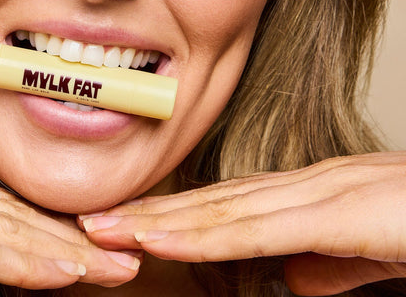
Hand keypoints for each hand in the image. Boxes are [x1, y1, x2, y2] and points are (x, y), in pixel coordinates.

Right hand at [0, 143, 139, 295]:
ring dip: (67, 252)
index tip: (95, 252)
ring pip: (7, 229)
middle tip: (129, 257)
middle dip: (77, 242)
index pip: (2, 216)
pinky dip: (22, 260)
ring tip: (118, 268)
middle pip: (18, 219)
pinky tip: (62, 274)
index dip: (52, 234)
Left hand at [79, 152, 405, 294]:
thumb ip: (326, 261)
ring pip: (226, 208)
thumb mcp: (370, 253)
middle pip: (213, 201)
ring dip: (162, 220)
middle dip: (151, 212)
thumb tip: (288, 277)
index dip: (174, 214)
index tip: (128, 225)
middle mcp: (307, 186)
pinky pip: (262, 227)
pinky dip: (208, 233)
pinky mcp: (347, 213)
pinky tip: (165, 239)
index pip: (227, 204)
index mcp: (309, 195)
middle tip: (93, 219)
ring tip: (110, 227)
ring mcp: (325, 194)